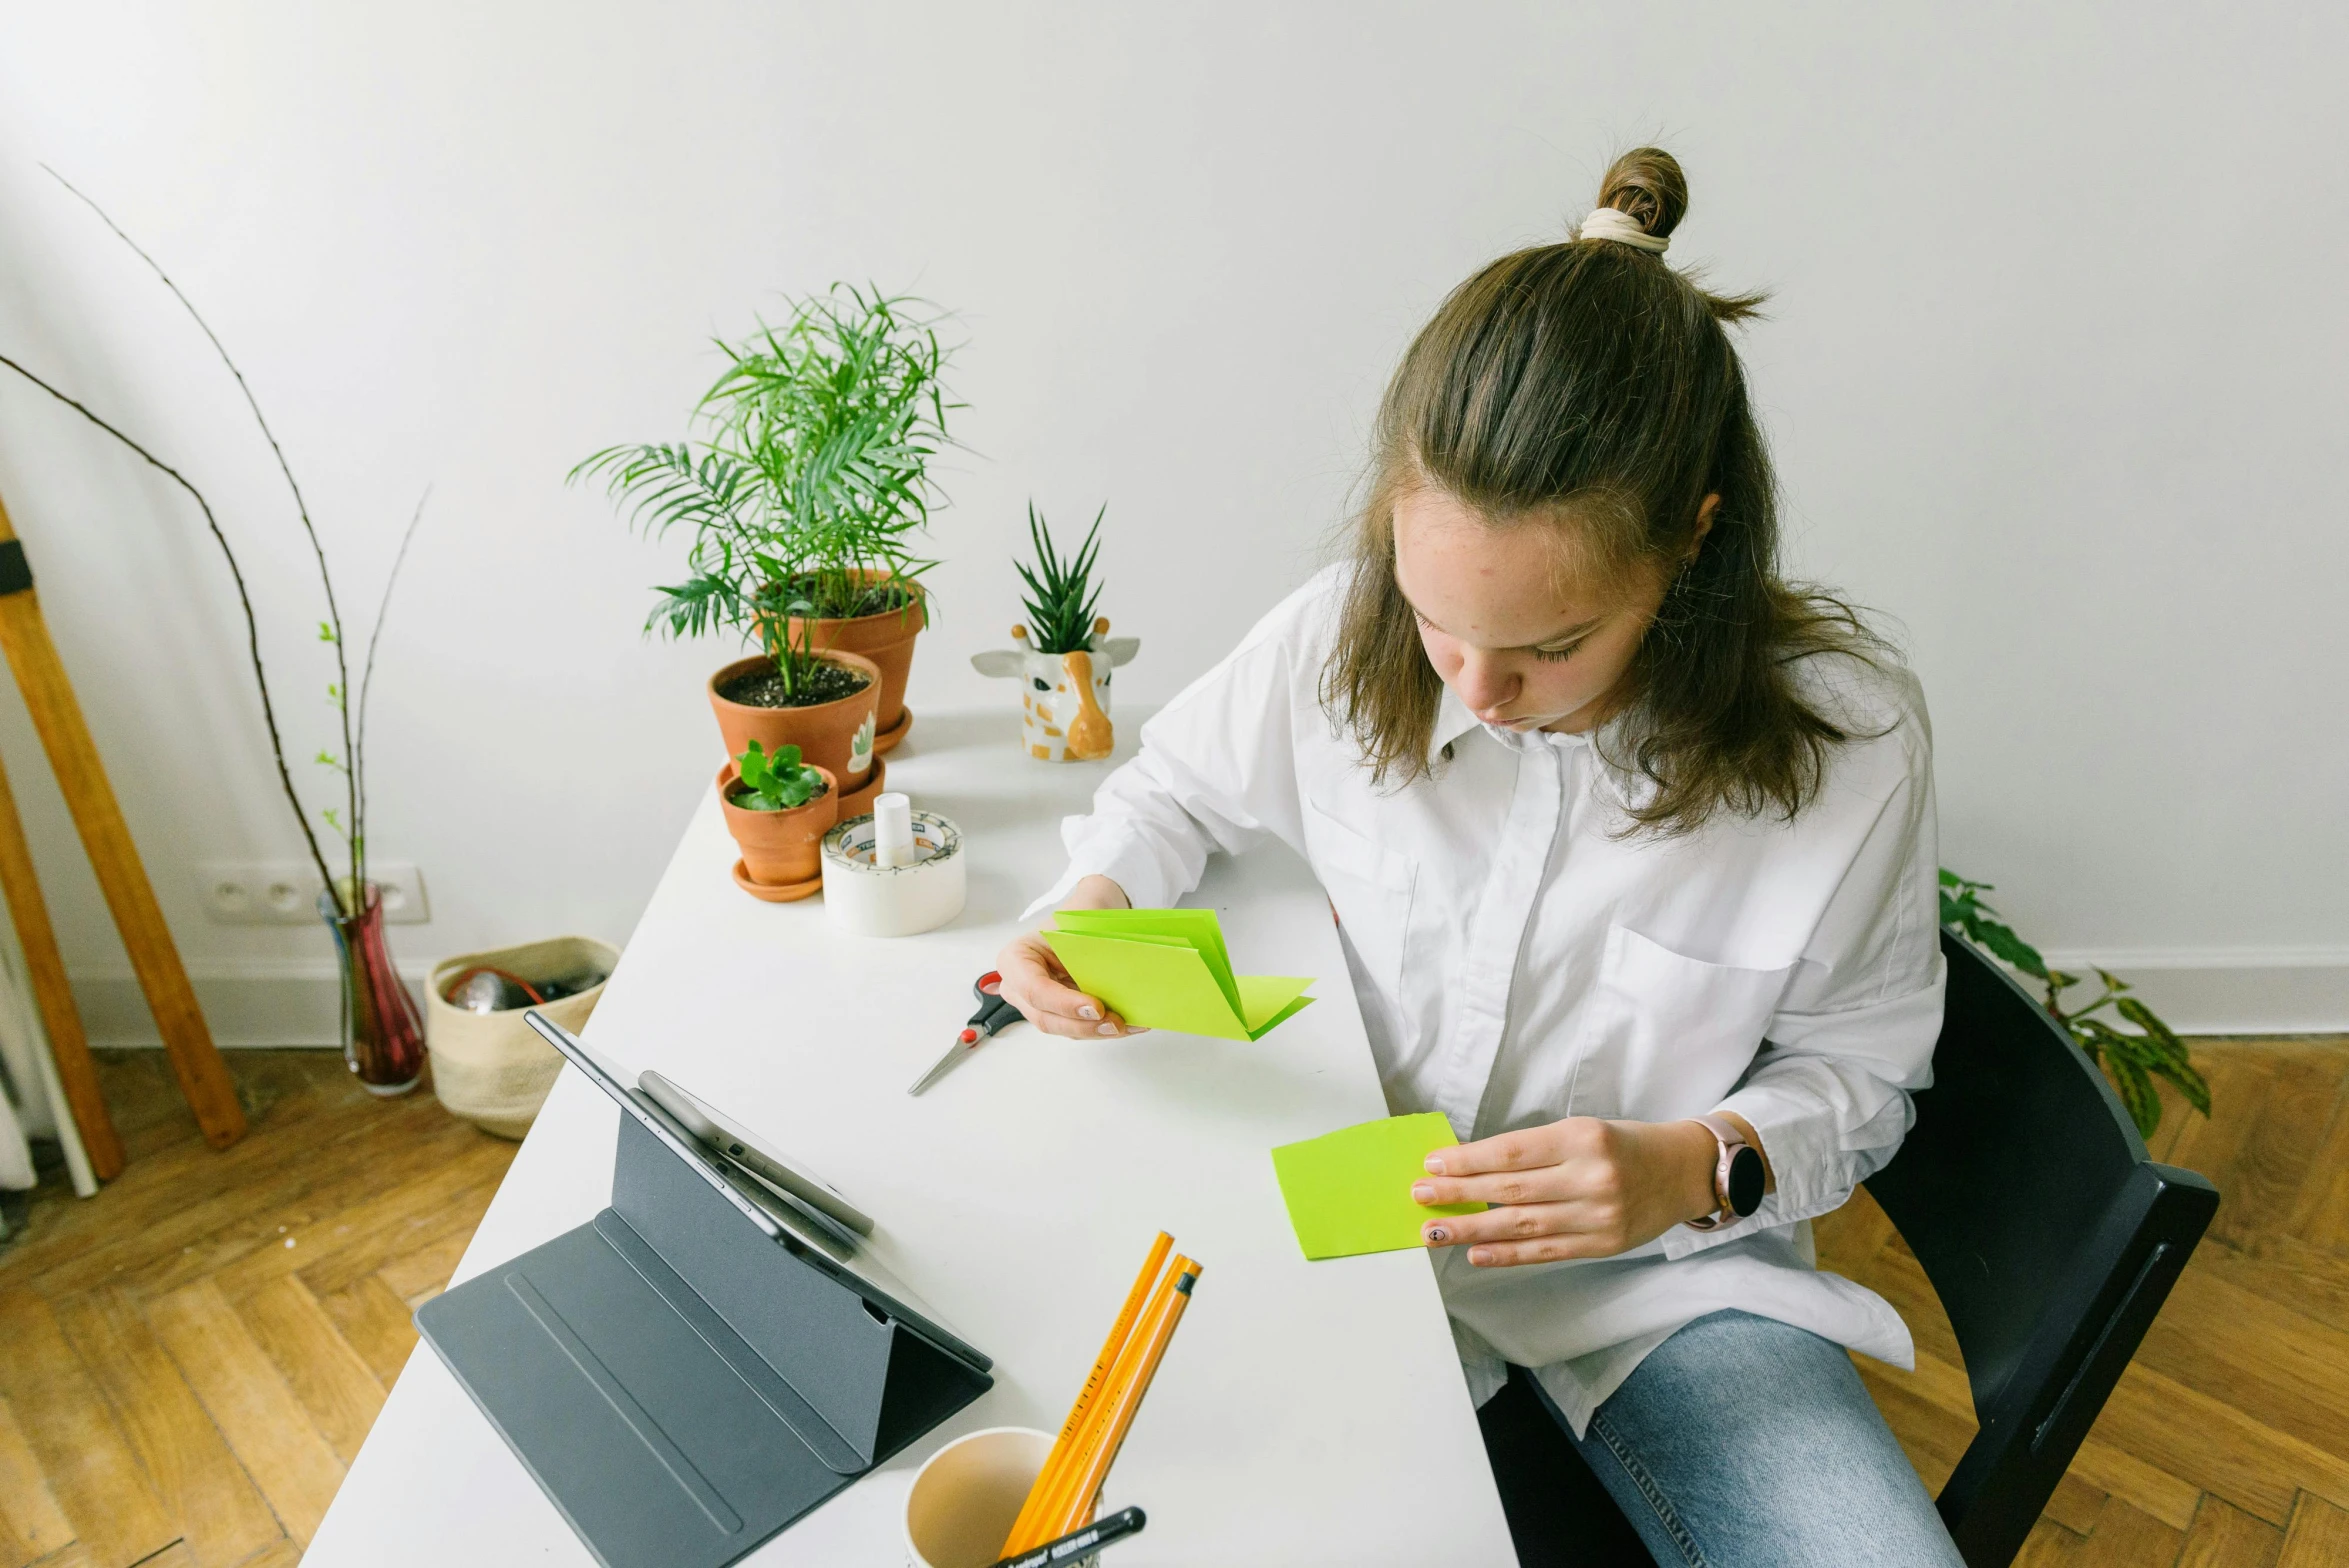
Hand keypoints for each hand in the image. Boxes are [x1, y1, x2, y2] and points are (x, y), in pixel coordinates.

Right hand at [994, 875, 1148, 1039]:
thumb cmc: (1076, 918)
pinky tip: (1128, 1024)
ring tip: (1128, 1025)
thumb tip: (1115, 979)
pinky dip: (1102, 1028)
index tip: (1096, 1007)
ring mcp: (1036, 1004)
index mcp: (1016, 958)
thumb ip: (1088, 952)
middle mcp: (1019, 986)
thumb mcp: (1078, 926)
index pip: (1034, 989)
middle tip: (1116, 1023)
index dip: (1064, 1003)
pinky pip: (1077, 1028)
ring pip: (1063, 1028)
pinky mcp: (1057, 1014)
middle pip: (1046, 1017)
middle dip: (1083, 1025)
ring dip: (1096, 1031)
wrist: (1085, 920)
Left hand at [1411, 1114, 1767, 1266]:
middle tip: (1420, 1197)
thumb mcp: (1583, 1131)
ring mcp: (1598, 1216)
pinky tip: (1475, 1254)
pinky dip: (1506, 1255)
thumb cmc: (1625, 1145)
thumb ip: (1535, 1151)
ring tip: (1435, 1231)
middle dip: (1458, 1195)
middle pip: (1510, 1190)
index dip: (1468, 1162)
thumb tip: (1472, 1169)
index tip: (1433, 1165)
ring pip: (1521, 1225)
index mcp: (1583, 1138)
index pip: (1511, 1153)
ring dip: (1471, 1230)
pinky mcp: (1602, 1245)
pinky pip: (1545, 1252)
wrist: (1683, 1172)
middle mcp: (1591, 1178)